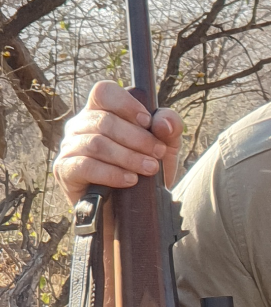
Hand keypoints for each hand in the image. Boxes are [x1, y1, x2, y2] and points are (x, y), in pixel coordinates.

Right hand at [54, 81, 182, 203]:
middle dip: (136, 138)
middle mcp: (79, 126)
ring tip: (149, 168)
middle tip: (157, 153)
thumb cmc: (144, 174)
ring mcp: (69, 147)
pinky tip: (130, 180)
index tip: (148, 122)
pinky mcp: (64, 170)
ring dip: (127, 156)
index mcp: (99, 112)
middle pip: (104, 120)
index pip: (103, 92)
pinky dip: (111, 173)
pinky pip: (85, 166)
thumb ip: (170, 127)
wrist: (131, 214)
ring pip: (96, 143)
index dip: (125, 103)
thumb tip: (162, 122)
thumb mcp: (165, 149)